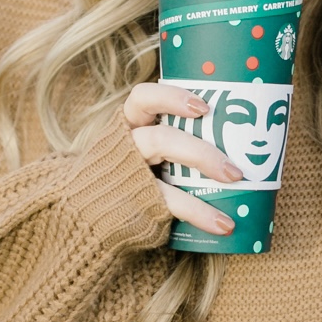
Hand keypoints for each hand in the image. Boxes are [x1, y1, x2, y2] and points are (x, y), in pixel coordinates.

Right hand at [123, 82, 240, 237]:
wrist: (86, 218)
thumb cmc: (129, 177)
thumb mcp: (141, 150)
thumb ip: (173, 138)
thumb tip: (235, 136)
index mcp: (129, 125)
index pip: (142, 98)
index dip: (171, 97)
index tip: (203, 106)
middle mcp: (126, 144)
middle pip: (159, 137)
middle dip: (200, 149)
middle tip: (234, 165)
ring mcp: (128, 174)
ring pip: (162, 160)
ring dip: (203, 164)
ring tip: (235, 179)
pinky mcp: (136, 202)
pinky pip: (170, 203)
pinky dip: (200, 213)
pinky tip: (223, 224)